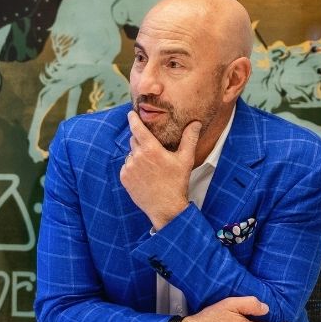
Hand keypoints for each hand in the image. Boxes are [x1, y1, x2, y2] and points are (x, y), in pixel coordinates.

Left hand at [119, 111, 198, 229]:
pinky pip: (126, 166)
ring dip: (138, 156)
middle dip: (141, 142)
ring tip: (151, 169)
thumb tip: (196, 123)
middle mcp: (137, 156)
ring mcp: (129, 168)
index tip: (131, 114)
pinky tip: (144, 177)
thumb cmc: (177, 183)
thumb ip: (189, 139)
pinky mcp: (124, 178)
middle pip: (134, 140)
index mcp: (151, 149)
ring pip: (130, 154)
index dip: (133, 119)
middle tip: (153, 152)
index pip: (137, 128)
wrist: (165, 207)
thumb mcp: (186, 160)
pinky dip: (133, 168)